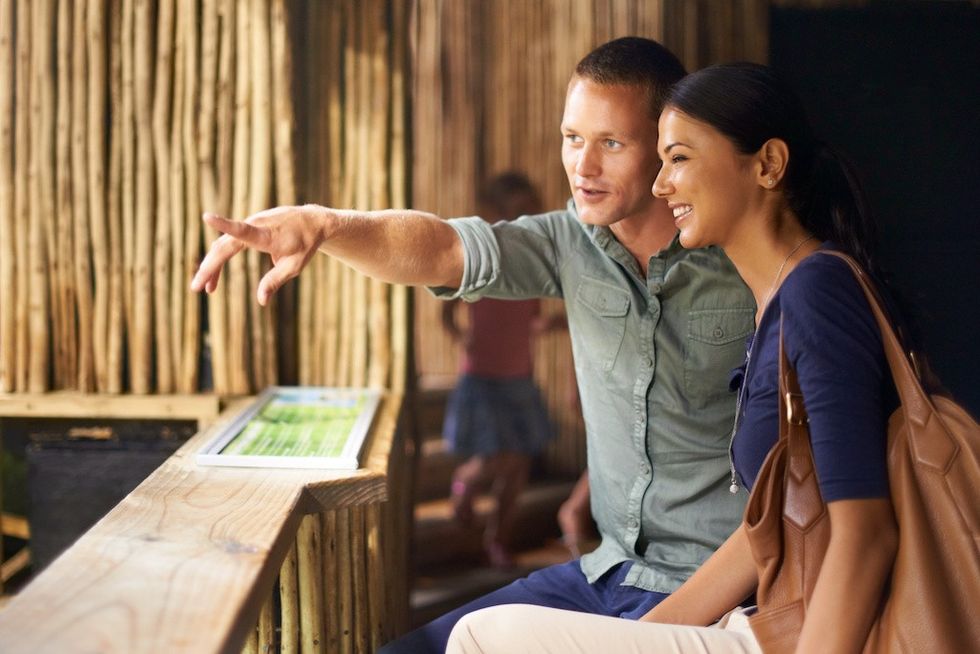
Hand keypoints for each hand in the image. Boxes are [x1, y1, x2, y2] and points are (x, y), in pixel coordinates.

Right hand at [190, 206, 328, 305]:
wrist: (312, 221)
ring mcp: (249, 224)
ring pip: (223, 245)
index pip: (243, 230)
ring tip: (205, 288)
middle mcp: (255, 225)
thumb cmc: (305, 245)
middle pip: (224, 246)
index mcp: (268, 235)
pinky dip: (220, 259)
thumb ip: (275, 281)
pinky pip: (228, 243)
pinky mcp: (248, 226)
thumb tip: (261, 301)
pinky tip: (214, 278)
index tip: (207, 217)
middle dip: (209, 267)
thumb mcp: (295, 266)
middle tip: (196, 288)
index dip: (225, 224)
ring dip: (211, 266)